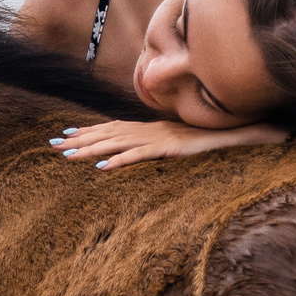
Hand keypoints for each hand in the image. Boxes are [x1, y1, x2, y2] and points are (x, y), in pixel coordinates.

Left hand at [48, 118, 288, 169]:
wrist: (242, 133)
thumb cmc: (214, 140)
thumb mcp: (182, 145)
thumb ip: (164, 146)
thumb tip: (150, 152)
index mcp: (153, 129)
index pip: (115, 128)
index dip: (90, 131)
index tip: (66, 135)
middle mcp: (153, 130)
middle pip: (110, 133)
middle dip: (81, 139)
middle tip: (53, 145)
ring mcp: (162, 138)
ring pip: (120, 142)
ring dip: (92, 149)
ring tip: (67, 156)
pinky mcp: (173, 149)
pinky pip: (143, 155)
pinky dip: (122, 159)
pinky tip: (104, 167)